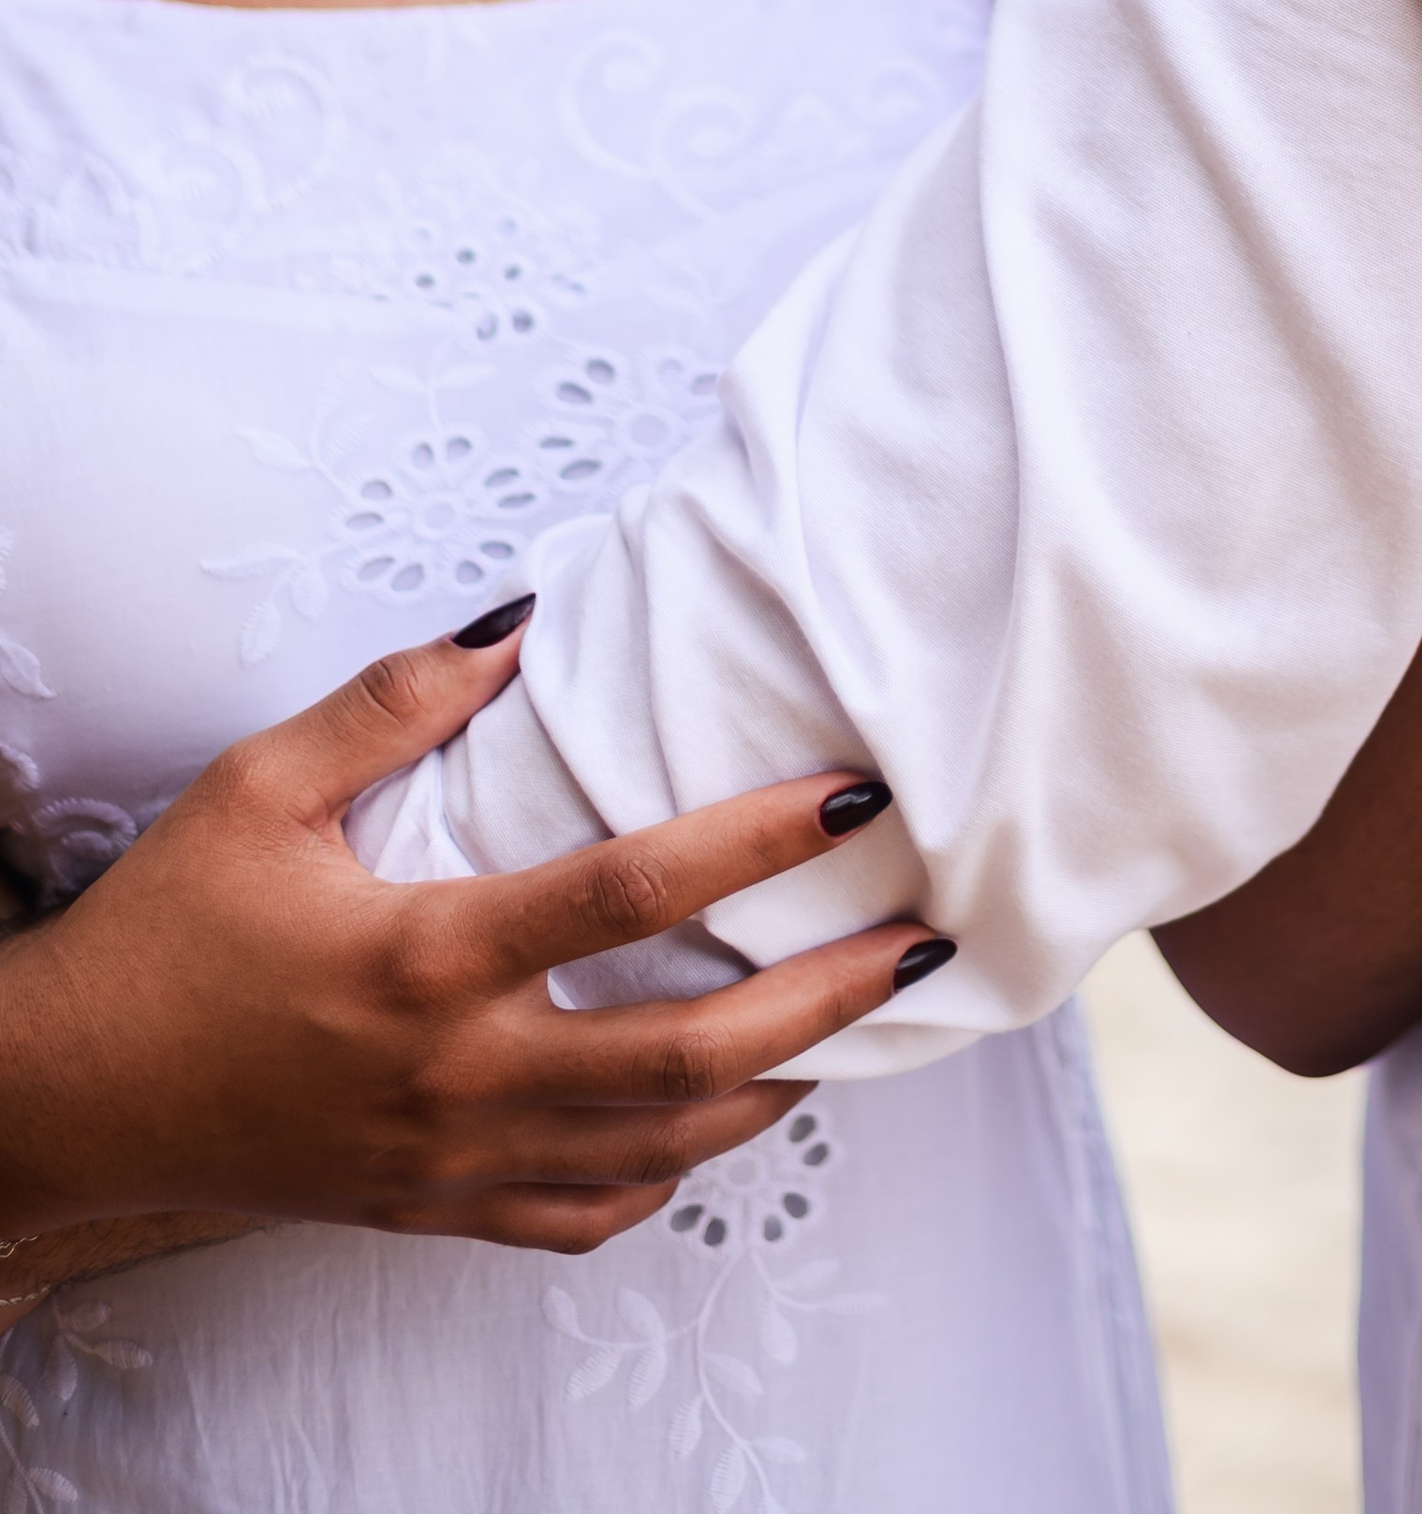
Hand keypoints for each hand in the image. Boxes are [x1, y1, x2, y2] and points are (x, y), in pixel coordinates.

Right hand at [0, 614, 932, 1259]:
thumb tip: (519, 622)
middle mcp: (459, 1071)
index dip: (754, 839)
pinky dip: (668, 1173)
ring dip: (776, 1086)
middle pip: (687, 1050)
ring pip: (659, 1144)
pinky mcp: (433, 1208)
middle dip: (826, 999)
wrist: (71, 1103)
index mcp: (426, 953)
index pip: (627, 890)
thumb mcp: (258, 786)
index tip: (853, 795)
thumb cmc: (166, 931)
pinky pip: (583, 1214)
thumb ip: (393, 701)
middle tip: (920, 943)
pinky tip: (717, 1122)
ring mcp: (452, 1156)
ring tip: (859, 1024)